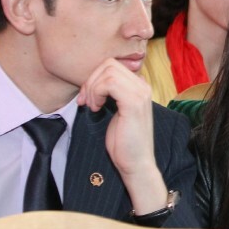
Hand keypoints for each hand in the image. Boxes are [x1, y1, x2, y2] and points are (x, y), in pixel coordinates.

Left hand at [78, 58, 167, 213]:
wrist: (136, 163)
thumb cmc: (124, 142)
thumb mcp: (116, 111)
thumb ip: (111, 94)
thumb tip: (94, 82)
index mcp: (139, 86)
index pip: (113, 66)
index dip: (95, 79)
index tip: (86, 98)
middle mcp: (142, 86)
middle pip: (109, 65)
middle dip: (91, 81)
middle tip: (85, 101)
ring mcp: (140, 93)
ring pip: (108, 71)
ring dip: (93, 87)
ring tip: (92, 106)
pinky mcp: (133, 103)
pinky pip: (109, 83)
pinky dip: (97, 93)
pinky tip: (96, 108)